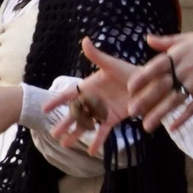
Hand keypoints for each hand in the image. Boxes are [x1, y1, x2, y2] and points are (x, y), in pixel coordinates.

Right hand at [51, 40, 144, 156]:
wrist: (148, 84)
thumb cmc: (128, 71)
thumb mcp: (111, 64)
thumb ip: (97, 56)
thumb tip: (84, 40)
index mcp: (89, 87)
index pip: (69, 94)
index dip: (57, 101)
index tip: (44, 109)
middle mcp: (93, 100)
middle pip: (75, 113)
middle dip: (64, 123)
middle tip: (52, 133)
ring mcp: (102, 111)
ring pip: (86, 124)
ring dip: (76, 134)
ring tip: (65, 144)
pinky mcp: (113, 119)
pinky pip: (103, 132)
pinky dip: (98, 141)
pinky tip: (91, 151)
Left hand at [129, 33, 192, 132]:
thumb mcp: (190, 38)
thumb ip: (167, 41)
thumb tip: (147, 39)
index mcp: (179, 54)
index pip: (155, 67)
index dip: (142, 78)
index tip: (130, 88)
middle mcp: (186, 69)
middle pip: (162, 87)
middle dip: (146, 100)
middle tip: (131, 112)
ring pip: (175, 101)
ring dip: (160, 114)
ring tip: (146, 126)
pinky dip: (183, 118)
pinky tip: (172, 128)